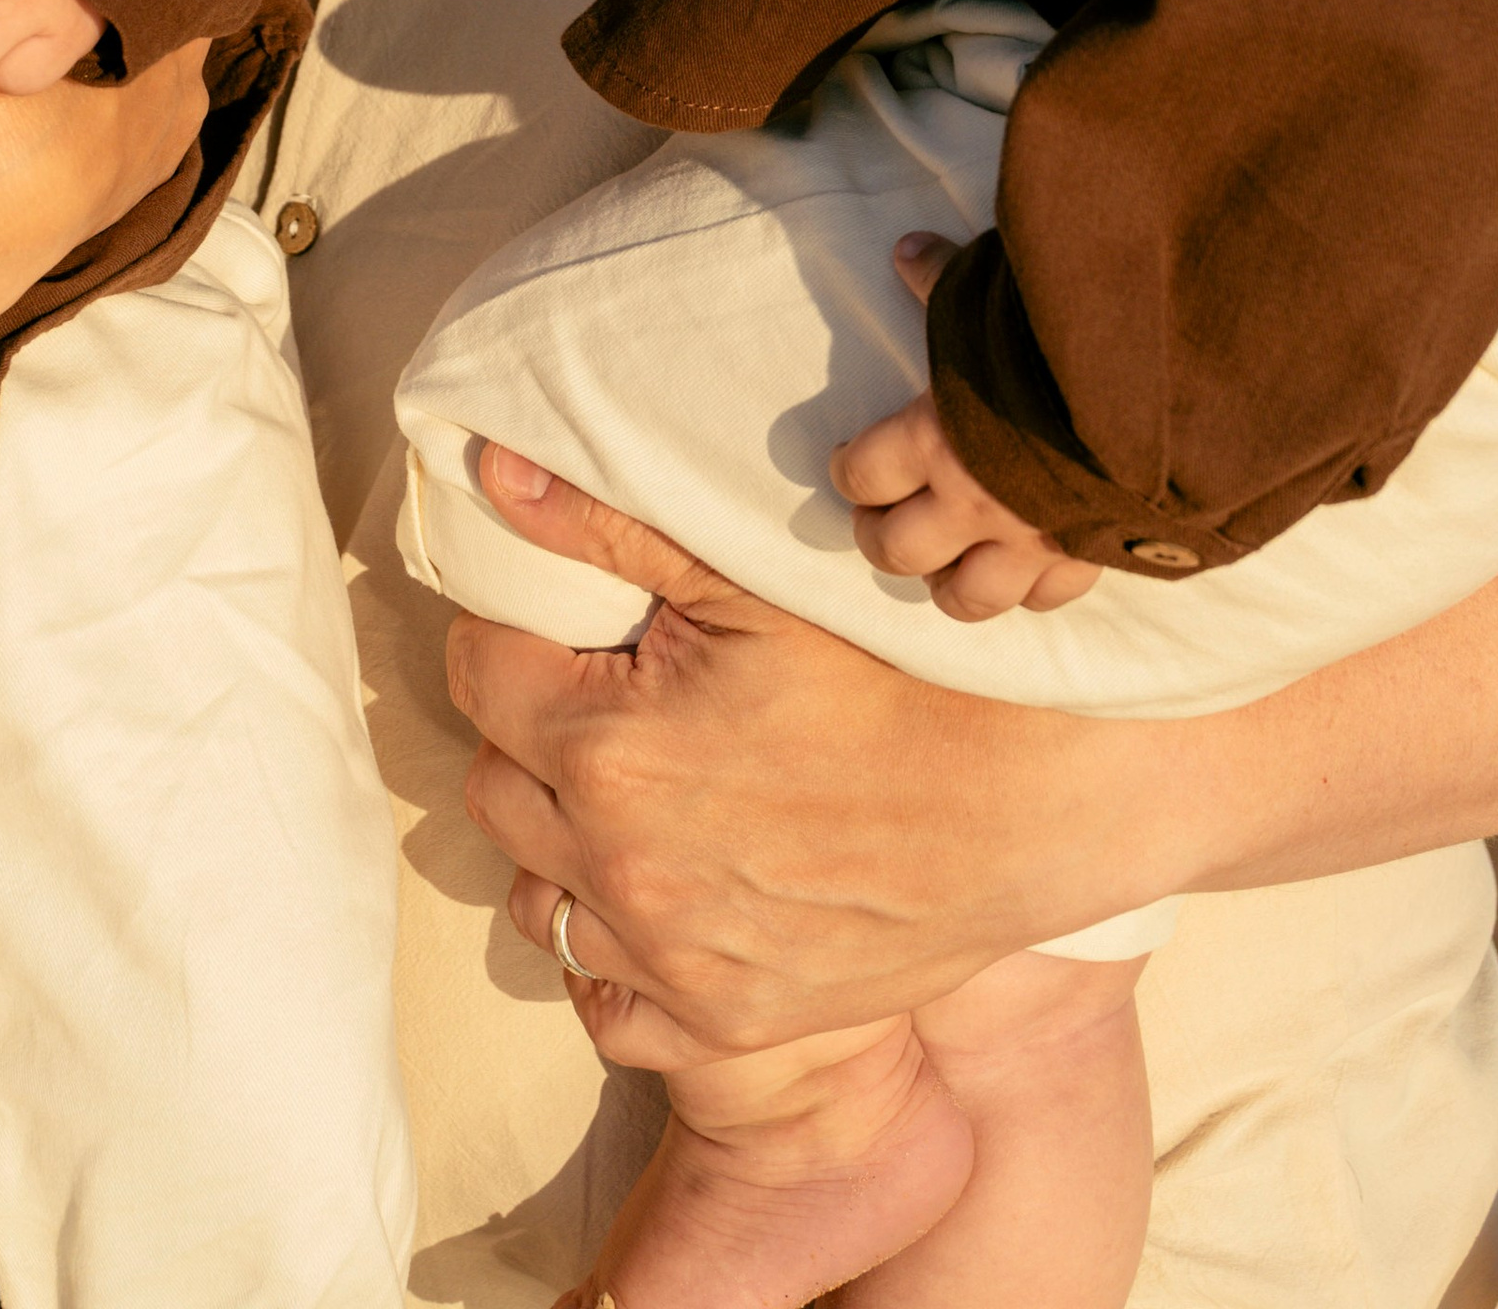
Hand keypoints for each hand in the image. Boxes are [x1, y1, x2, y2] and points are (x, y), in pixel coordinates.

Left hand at [447, 445, 1193, 1058]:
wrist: (1018, 804)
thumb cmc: (891, 675)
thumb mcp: (748, 582)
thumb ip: (604, 527)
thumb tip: (490, 474)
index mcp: (609, 747)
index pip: (479, 671)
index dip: (513, 632)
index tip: (564, 624)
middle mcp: (620, 868)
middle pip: (491, 783)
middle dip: (528, 731)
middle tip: (601, 695)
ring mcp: (668, 959)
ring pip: (537, 897)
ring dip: (560, 842)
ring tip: (629, 790)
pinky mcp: (720, 1023)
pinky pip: (603, 1002)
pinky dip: (612, 953)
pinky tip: (659, 894)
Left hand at [831, 235, 1100, 615]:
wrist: (1163, 385)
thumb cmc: (1060, 335)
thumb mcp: (990, 294)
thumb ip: (944, 279)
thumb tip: (906, 250)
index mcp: (937, 437)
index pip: (865, 474)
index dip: (847, 470)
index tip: (846, 460)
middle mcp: (974, 501)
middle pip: (898, 550)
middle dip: (878, 538)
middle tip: (879, 521)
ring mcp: (1029, 539)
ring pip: (966, 597)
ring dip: (944, 583)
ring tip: (940, 564)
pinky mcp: (1084, 556)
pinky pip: (1046, 597)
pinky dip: (1027, 590)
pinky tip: (1021, 572)